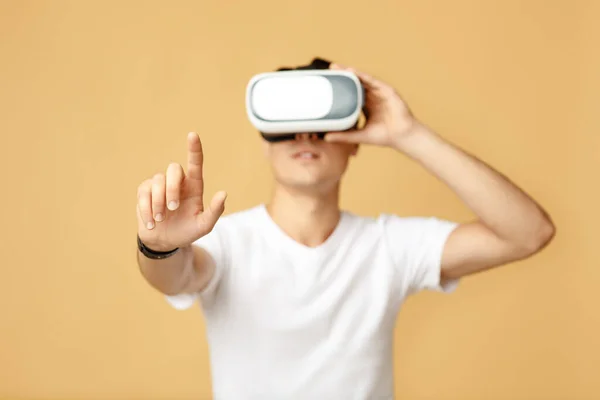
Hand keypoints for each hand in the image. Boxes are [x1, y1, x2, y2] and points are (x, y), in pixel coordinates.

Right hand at [136, 132, 226, 250]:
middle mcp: (177, 182)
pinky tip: (151, 223)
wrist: (164, 242)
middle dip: (171, 188)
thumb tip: (223, 194)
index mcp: (194, 186)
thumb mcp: (203, 226)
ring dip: (158, 202)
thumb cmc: (186, 231)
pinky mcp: (145, 191)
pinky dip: (147, 209)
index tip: (192, 135)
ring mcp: (160, 185)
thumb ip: (214, 212)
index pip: (195, 164)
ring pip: (157, 181)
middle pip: (173, 169)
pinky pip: (143, 192)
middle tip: (172, 208)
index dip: (194, 149)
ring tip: (160, 219)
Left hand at [324, 63, 419, 148]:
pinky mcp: (387, 90)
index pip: (350, 95)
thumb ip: (344, 136)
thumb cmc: (383, 136)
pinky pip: (373, 81)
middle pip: (355, 84)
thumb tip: (326, 138)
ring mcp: (379, 93)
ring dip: (351, 73)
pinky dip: (363, 76)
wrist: (402, 136)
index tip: (328, 84)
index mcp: (365, 107)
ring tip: (338, 67)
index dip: (340, 89)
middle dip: (344, 77)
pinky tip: (353, 72)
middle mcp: (371, 98)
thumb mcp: (359, 136)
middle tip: (331, 70)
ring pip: (362, 80)